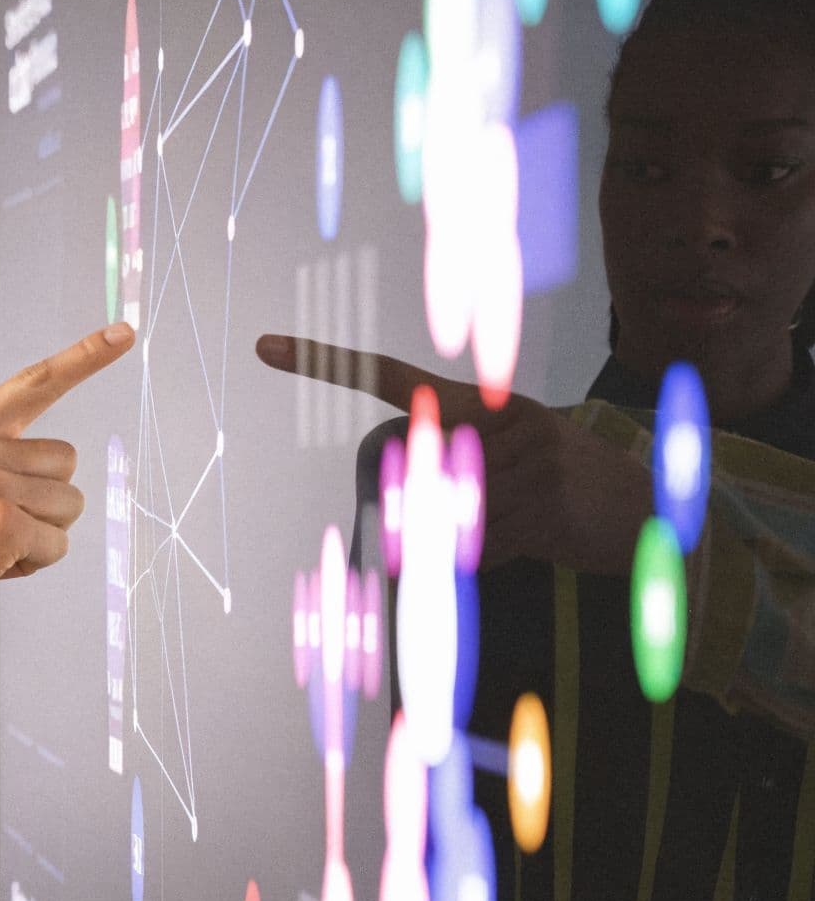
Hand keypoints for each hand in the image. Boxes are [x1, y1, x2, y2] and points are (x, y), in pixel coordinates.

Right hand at [0, 322, 134, 654]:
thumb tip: (31, 479)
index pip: (33, 384)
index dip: (84, 357)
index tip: (123, 333)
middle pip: (64, 464)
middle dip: (45, 501)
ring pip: (67, 506)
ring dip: (40, 536)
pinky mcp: (1, 523)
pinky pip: (56, 545)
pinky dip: (32, 565)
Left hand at [255, 333, 653, 575]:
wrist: (636, 505)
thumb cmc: (548, 484)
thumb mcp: (494, 467)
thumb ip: (441, 480)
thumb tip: (393, 529)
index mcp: (478, 401)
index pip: (388, 376)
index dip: (324, 364)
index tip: (264, 346)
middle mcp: (498, 416)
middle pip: (415, 474)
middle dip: (430, 511)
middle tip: (486, 511)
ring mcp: (524, 457)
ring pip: (446, 515)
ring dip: (468, 538)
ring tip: (516, 520)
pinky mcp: (544, 499)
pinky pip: (480, 545)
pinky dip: (493, 555)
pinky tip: (529, 536)